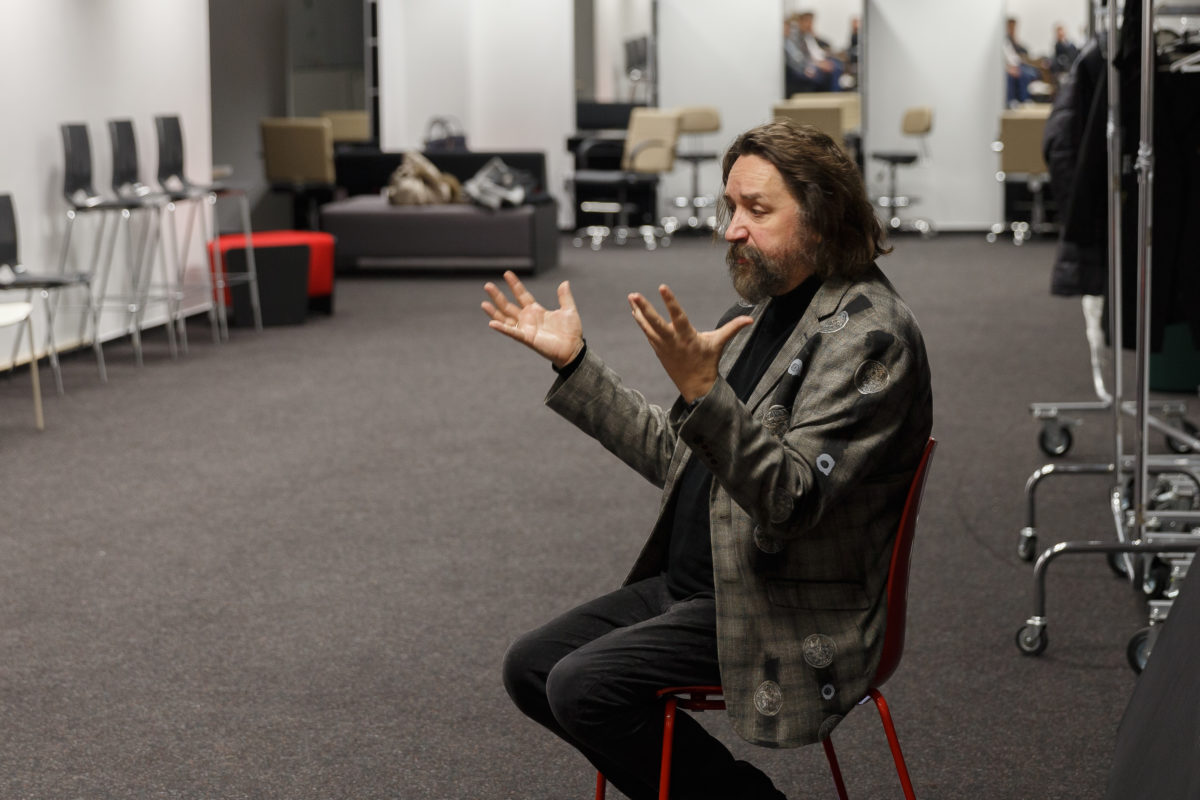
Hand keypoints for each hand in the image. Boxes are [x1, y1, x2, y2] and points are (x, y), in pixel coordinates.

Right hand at [482, 271, 583, 367]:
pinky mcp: (527, 338)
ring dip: (494, 312)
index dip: (514, 285)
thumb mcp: (569, 310)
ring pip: (505, 319)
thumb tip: (564, 282)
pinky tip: (492, 323)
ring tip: (483, 303)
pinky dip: (502, 328)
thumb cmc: (571, 332)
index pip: (522, 295)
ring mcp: (525, 328)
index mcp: (536, 311)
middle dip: (497, 296)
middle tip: (487, 285)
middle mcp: (527, 319)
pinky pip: (512, 332)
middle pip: (508, 305)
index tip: (507, 273)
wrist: (573, 349)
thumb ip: (565, 297)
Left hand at [628, 285, 752, 402]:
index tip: (662, 287)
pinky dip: (641, 322)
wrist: (695, 386)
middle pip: (656, 323)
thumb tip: (750, 319)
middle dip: (644, 308)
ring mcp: (663, 346)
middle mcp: (673, 341)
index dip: (670, 301)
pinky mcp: (658, 350)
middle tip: (634, 294)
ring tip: (631, 298)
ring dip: (639, 313)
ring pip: (648, 327)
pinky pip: (647, 333)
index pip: (678, 316)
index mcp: (688, 337)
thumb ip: (733, 328)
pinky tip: (635, 311)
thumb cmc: (708, 362)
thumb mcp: (719, 343)